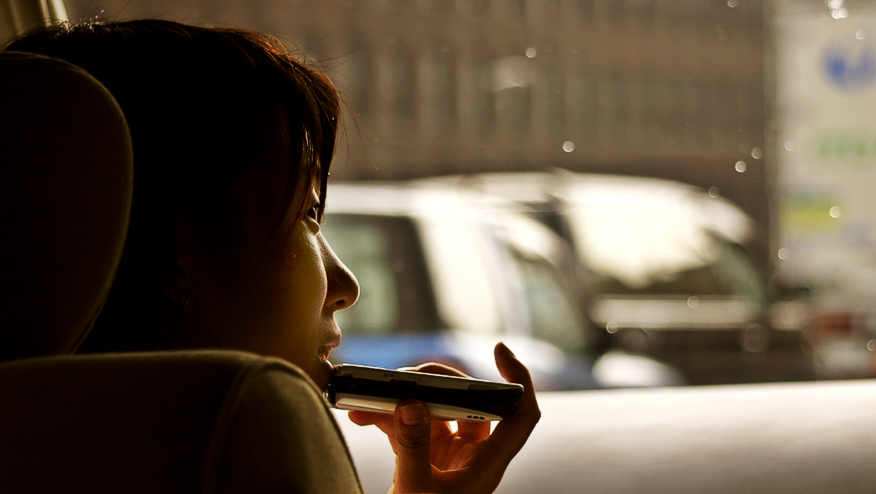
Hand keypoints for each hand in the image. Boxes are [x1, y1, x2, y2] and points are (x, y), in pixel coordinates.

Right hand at [347, 342, 539, 493]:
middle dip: (435, 383)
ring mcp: (446, 456)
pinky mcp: (421, 459)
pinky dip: (385, 417)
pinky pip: (406, 426)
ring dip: (401, 399)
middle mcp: (472, 456)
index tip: (498, 351)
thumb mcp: (417, 491)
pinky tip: (361, 413)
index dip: (518, 380)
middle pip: (466, 401)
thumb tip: (410, 403)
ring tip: (373, 394)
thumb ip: (413, 448)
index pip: (520, 415)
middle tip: (406, 378)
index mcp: (487, 464)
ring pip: (432, 410)